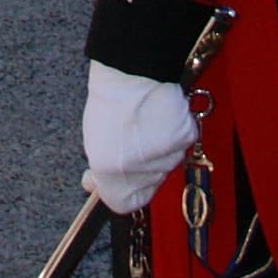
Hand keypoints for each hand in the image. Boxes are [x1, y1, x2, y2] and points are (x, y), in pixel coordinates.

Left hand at [82, 62, 198, 213]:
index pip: (125, 204)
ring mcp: (168, 158)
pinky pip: (178, 145)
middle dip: (136, 168)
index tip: (110, 177)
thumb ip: (99, 171)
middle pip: (146, 183)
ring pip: (163, 164)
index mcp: (116, 179)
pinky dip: (170, 134)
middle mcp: (145, 175)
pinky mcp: (185, 139)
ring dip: (154, 151)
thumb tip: (92, 184)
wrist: (135, 73)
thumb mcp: (94, 143)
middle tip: (127, 141)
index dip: (118, 190)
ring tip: (140, 125)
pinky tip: (158, 117)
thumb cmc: (110, 104)